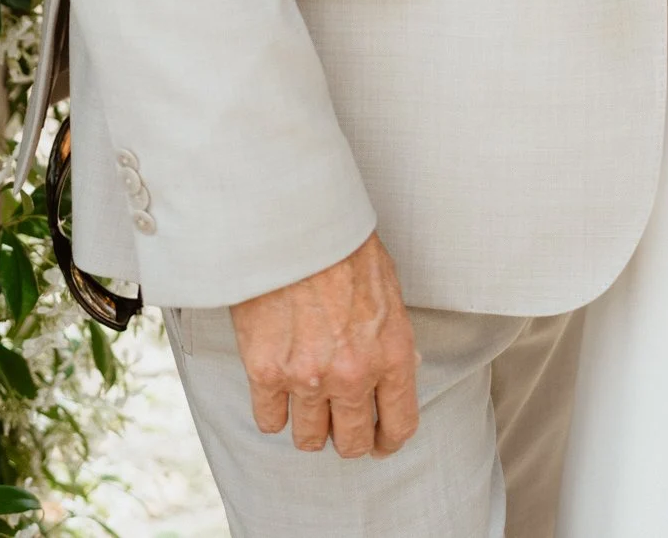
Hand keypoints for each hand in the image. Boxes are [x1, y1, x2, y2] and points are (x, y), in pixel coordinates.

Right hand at [229, 232, 418, 459]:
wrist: (294, 224)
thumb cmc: (343, 247)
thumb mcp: (388, 290)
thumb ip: (391, 338)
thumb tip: (401, 369)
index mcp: (391, 353)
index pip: (399, 425)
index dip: (389, 441)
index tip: (380, 442)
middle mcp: (352, 375)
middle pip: (351, 444)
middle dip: (348, 438)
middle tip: (340, 423)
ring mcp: (307, 378)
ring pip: (309, 440)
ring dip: (310, 426)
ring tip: (308, 403)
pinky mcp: (266, 373)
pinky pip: (270, 421)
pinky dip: (274, 412)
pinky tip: (278, 390)